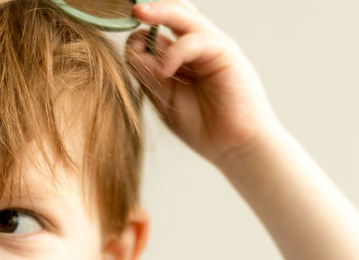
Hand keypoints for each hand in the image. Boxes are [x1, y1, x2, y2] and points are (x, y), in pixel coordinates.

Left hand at [126, 1, 279, 165]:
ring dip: (158, 12)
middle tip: (130, 9)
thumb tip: (130, 50)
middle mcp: (196, 46)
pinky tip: (162, 72)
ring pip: (183, 16)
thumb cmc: (203, 127)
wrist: (234, 146)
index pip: (157, 34)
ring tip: (138, 13)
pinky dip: (175, 53)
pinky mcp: (224, 51)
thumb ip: (149, 75)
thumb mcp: (166, 100)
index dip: (139, 36)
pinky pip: (194, 40)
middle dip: (149, 10)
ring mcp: (211, 46)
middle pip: (171, 14)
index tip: (124, 45)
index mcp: (181, 58)